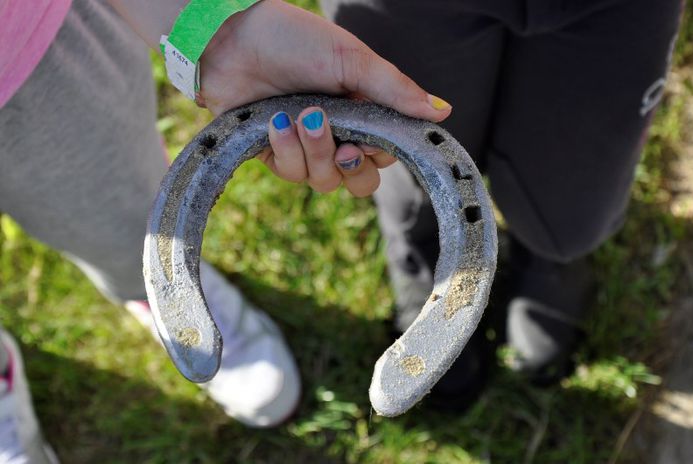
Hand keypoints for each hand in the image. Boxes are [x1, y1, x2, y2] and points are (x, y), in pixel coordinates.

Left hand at [197, 0, 451, 195]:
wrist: (232, 38)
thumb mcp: (353, 61)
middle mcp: (337, 133)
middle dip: (353, 166)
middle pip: (359, 181)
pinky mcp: (274, 154)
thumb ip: (396, 91)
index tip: (373, 139)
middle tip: (347, 145)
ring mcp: (305, 147)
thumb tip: (444, 112)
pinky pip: (291, 173)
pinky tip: (277, 121)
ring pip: (326, 181)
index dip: (381, 155)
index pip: (385, 154)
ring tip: (304, 117)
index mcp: (362, 111)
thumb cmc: (295, 40)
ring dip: (318, 152)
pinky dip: (286, 149)